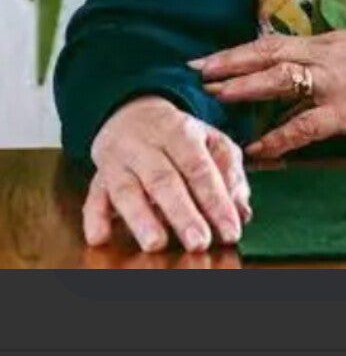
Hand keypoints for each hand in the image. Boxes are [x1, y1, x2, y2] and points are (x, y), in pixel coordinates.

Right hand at [84, 95, 251, 252]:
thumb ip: (229, 173)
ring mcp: (119, 161)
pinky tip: (100, 237)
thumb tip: (242, 210)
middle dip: (183, 213)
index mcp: (181, 132)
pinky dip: (95, 217)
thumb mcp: (211, 141)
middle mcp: (147, 145)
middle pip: (164, 180)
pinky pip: (93, 197)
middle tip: (199, 242)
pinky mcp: (98, 178)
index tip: (231, 230)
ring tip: (156, 243)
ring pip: (127, 189)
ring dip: (141, 218)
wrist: (131, 111)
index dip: (216, 201)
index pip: (200, 168)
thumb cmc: (179, 136)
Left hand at [192, 30, 345, 158]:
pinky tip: (258, 147)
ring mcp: (345, 80)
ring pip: (285, 79)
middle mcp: (335, 53)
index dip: (239, 50)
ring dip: (246, 87)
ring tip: (216, 97)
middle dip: (231, 61)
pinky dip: (279, 136)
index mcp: (335, 42)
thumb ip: (323, 71)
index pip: (277, 43)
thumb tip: (281, 85)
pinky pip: (308, 124)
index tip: (206, 59)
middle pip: (272, 52)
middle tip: (196, 70)